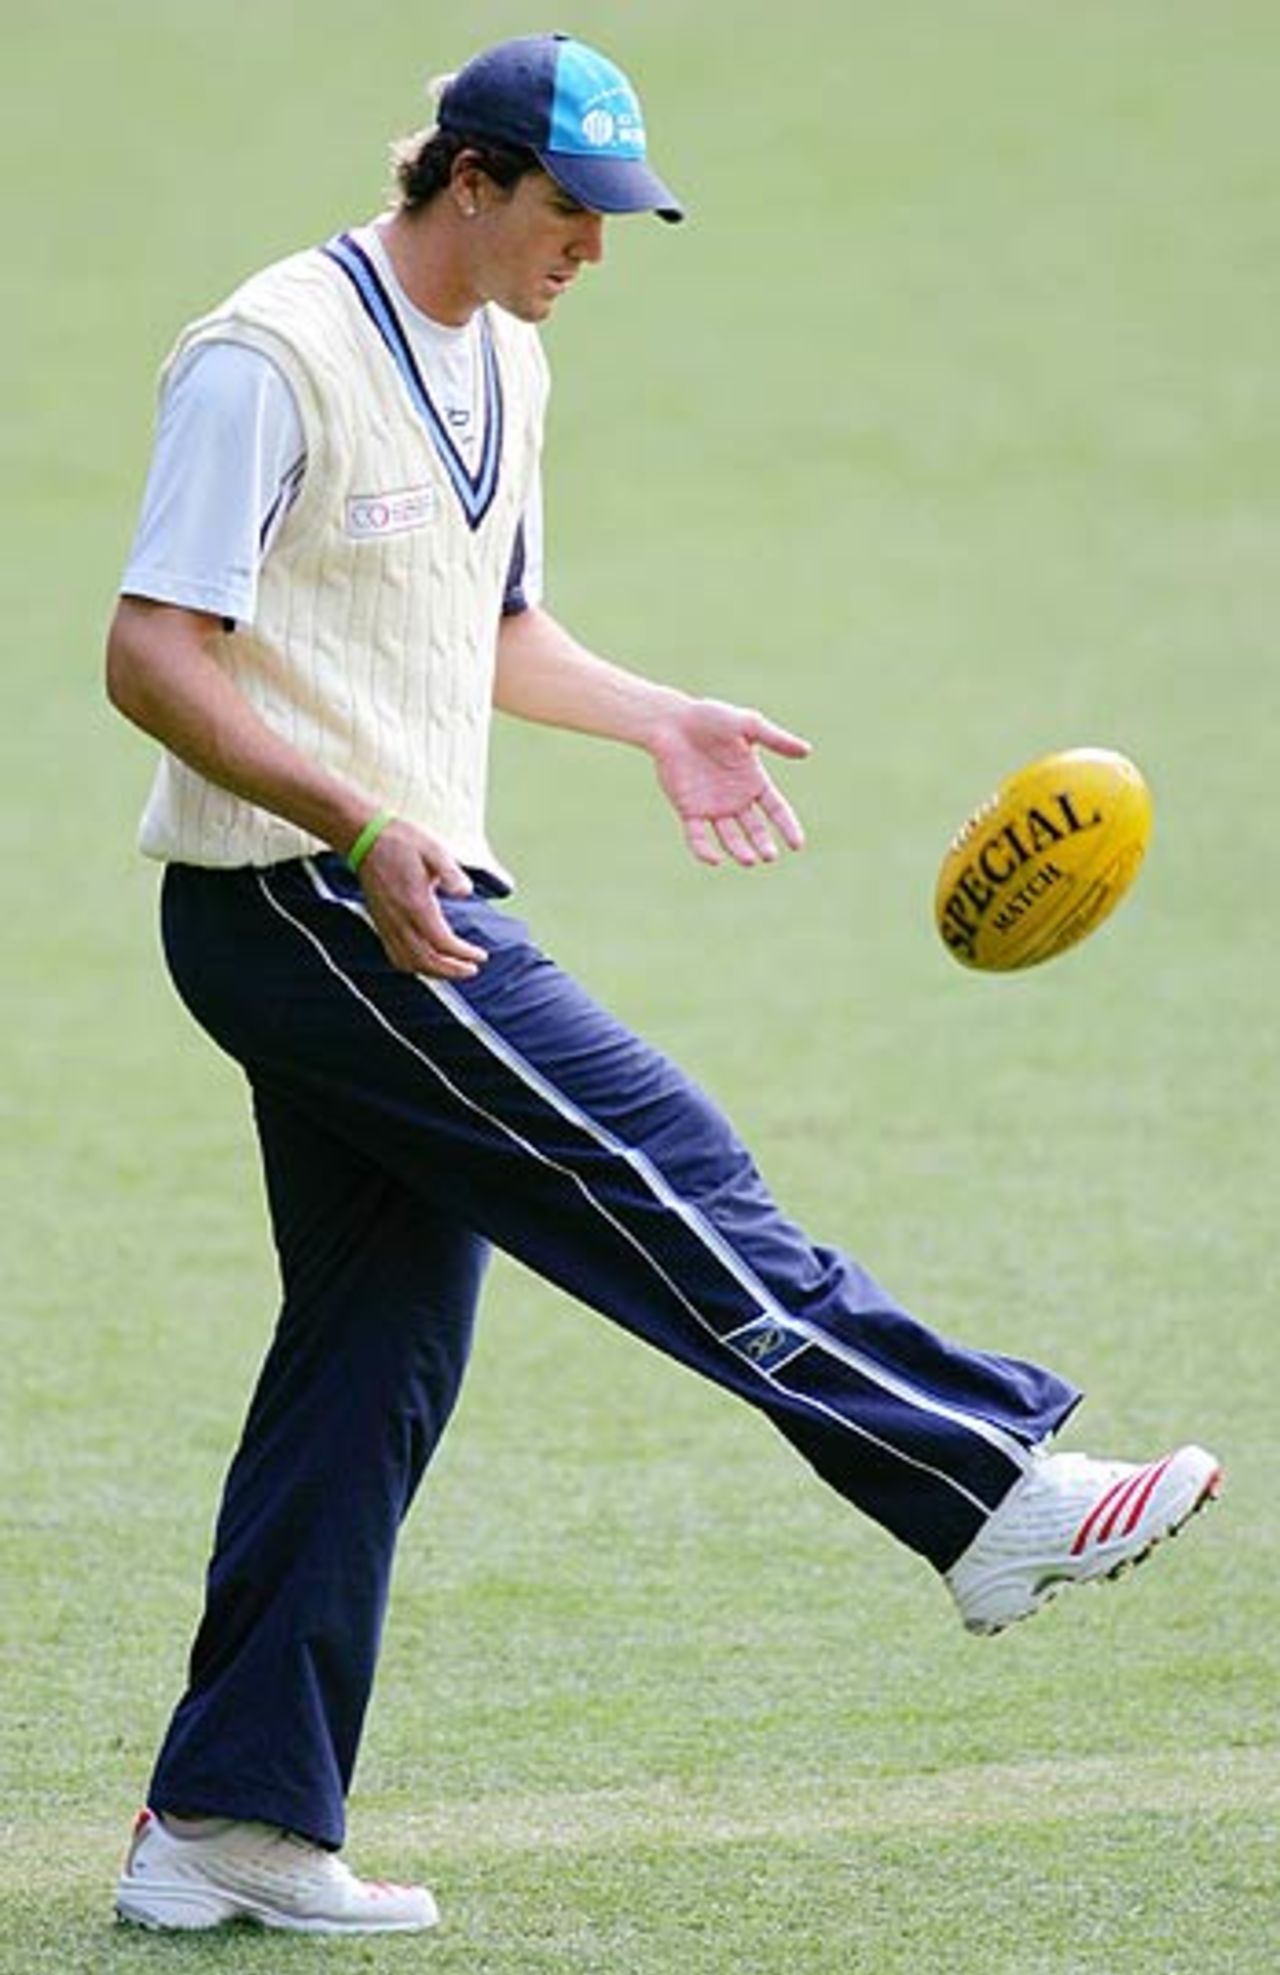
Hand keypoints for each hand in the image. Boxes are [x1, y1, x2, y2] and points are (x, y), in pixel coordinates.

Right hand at [354, 820, 487, 977]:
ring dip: (433, 972)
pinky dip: (414, 966)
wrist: (364, 839)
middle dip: (451, 970)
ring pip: (409, 963)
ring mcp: (387, 924)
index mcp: (415, 904)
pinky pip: (395, 956)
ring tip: (453, 969)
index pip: (441, 942)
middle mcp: (398, 920)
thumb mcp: (433, 850)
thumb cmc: (401, 842)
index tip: (481, 956)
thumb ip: (451, 873)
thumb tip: (466, 892)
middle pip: (425, 961)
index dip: (463, 954)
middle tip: (472, 969)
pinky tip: (427, 962)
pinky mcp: (381, 924)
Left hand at [650, 698, 810, 867]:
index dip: (788, 827)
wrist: (672, 720)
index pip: (777, 810)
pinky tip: (715, 859)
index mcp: (754, 780)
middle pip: (755, 830)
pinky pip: (697, 837)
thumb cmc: (710, 718)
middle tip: (769, 856)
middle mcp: (736, 798)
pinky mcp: (688, 809)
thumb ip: (775, 739)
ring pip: (729, 837)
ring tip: (747, 860)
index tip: (797, 845)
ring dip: (739, 851)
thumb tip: (807, 751)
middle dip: (763, 844)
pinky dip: (704, 851)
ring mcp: (712, 806)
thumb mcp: (748, 725)